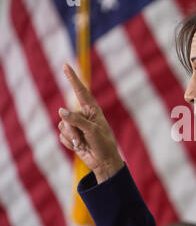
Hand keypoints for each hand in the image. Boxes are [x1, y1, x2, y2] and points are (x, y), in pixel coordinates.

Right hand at [58, 63, 123, 183]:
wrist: (103, 161)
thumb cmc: (103, 144)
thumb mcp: (93, 131)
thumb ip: (77, 120)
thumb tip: (61, 111)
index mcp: (92, 110)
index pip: (80, 91)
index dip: (72, 78)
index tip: (65, 64)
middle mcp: (82, 115)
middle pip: (66, 115)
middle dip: (72, 130)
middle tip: (82, 139)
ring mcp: (76, 125)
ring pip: (62, 126)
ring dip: (71, 138)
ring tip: (82, 144)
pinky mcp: (71, 135)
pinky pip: (62, 136)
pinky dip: (69, 144)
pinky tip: (79, 147)